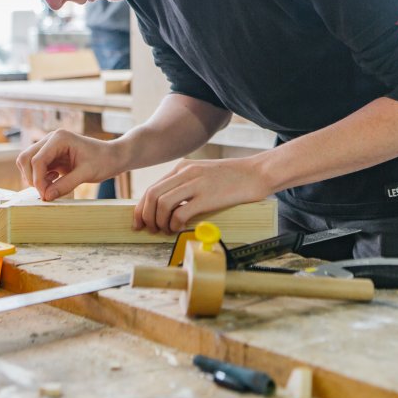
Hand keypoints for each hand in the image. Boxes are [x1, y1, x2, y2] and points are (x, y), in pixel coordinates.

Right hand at [16, 130, 120, 200]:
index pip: (37, 160)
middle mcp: (51, 139)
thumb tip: (45, 197)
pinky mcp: (51, 155)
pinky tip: (54, 181)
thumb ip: (66, 185)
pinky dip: (40, 177)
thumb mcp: (87, 174)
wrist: (114, 157)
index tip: (46, 195)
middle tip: (46, 191)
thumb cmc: (104, 161)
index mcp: (60, 138)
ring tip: (52, 185)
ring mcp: (50, 146)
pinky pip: (35, 167)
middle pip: (26, 159)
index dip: (38, 180)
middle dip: (32, 178)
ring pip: (27, 163)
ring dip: (35, 178)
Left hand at [133, 157, 270, 234]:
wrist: (257, 173)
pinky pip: (179, 213)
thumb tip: (169, 206)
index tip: (140, 222)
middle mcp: (187, 173)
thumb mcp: (205, 173)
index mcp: (184, 167)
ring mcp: (197, 184)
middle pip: (152, 196)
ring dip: (159, 222)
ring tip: (166, 230)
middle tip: (150, 230)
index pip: (152, 188)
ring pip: (162, 204)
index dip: (142, 208)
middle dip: (146, 216)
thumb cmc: (234, 177)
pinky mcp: (207, 197)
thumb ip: (187, 184)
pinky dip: (174, 225)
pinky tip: (180, 229)